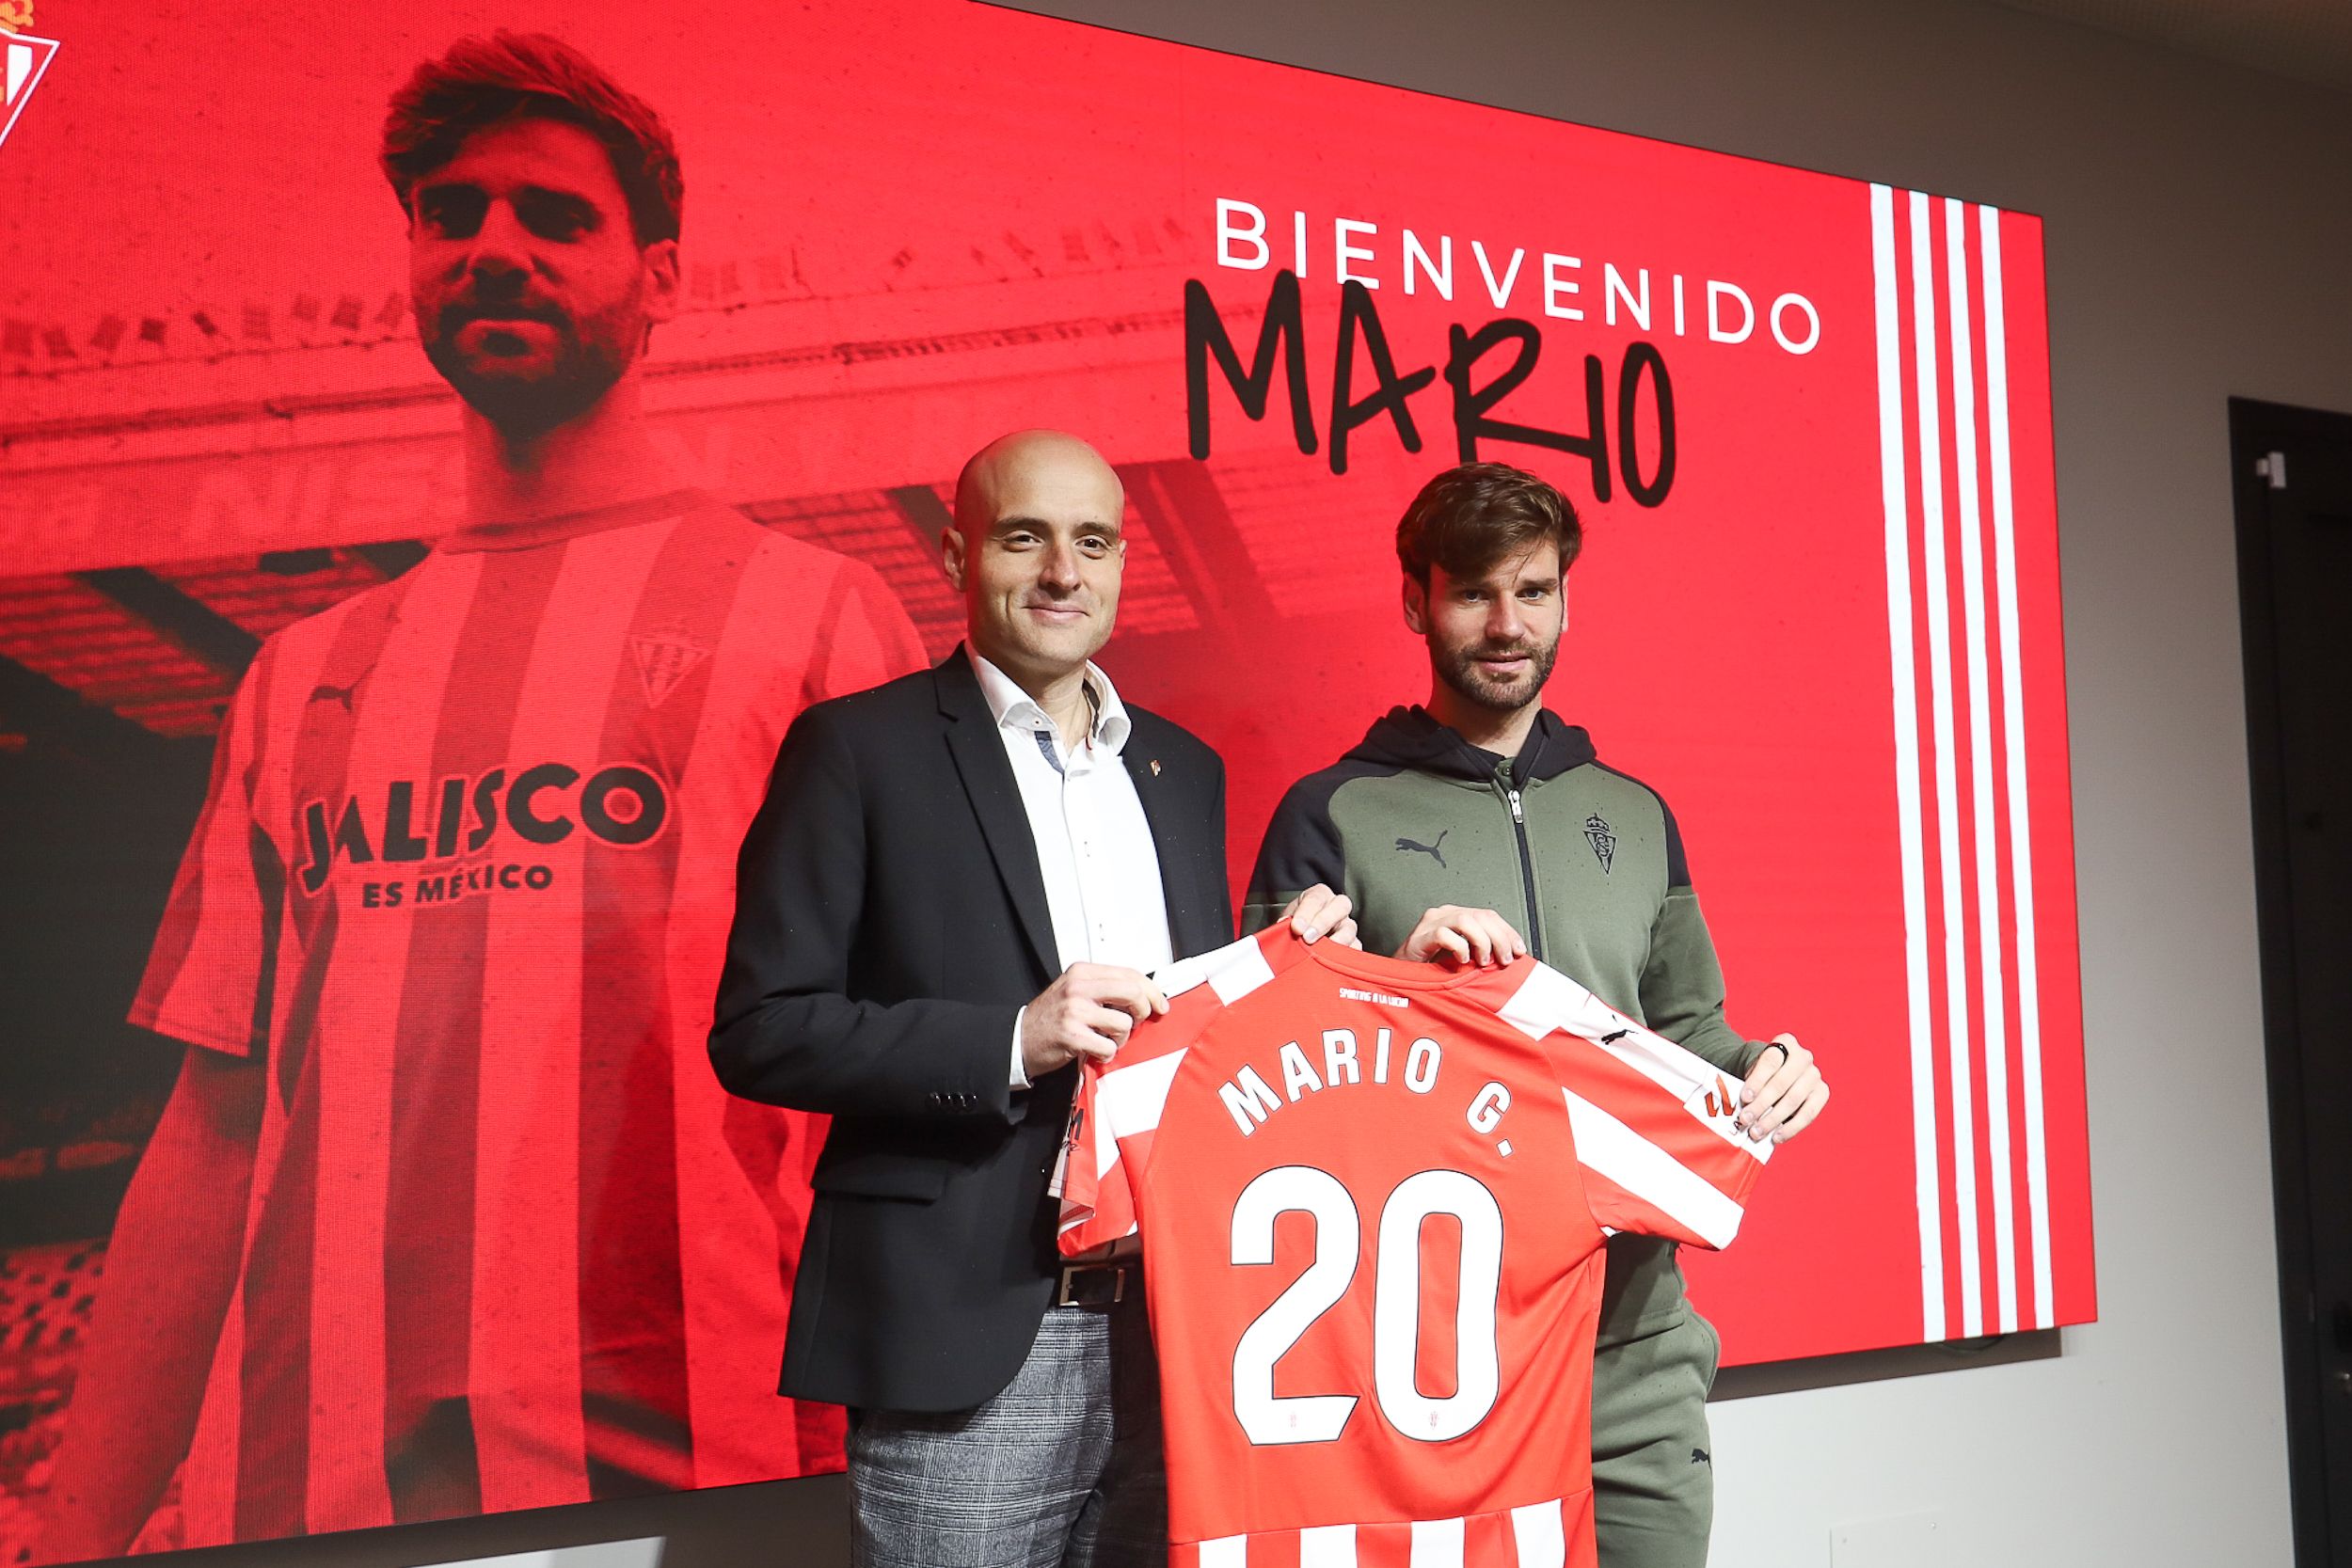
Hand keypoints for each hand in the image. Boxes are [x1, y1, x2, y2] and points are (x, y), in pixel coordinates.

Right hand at [1020, 963, 1168, 1078]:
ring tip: (1106, 1039)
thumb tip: (1145, 994)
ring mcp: (1074, 1010)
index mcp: (1082, 972)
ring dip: (1121, 1038)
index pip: (1129, 974)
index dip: (1152, 990)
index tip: (1160, 1004)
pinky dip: (1107, 1054)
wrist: (1019, 1039)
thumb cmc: (1050, 1018)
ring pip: (1123, 1023)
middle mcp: (1078, 987)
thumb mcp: (1076, 991)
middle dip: (1143, 1010)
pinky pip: (1109, 1047)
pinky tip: (1095, 1051)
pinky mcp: (1072, 1035)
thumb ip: (1105, 988)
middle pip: (1132, 992)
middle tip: (1137, 1022)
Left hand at [1278, 884, 1359, 947]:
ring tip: (1321, 953)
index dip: (1306, 913)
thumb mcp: (1288, 919)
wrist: (1302, 937)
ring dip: (1335, 941)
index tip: (1297, 927)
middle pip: (1340, 906)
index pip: (1316, 898)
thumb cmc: (1297, 925)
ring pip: (1350, 928)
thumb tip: (1283, 925)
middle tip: (1308, 937)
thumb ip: (1286, 921)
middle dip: (1324, 922)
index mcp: (1319, 896)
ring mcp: (1347, 926)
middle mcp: (1337, 907)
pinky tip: (1333, 962)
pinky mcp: (1353, 944)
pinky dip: (1346, 955)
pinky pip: (1355, 948)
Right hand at [1396, 906, 1526, 967]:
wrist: (1401, 977)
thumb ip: (1482, 952)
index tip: (1520, 951)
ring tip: (1482, 962)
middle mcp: (1445, 913)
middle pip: (1481, 916)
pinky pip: (1445, 935)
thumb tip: (1509, 957)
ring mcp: (1431, 922)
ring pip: (1466, 920)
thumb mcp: (1465, 957)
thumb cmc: (1432, 969)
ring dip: (1481, 942)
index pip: (1489, 915)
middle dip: (1499, 939)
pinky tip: (1461, 962)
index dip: (1508, 932)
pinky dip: (1459, 948)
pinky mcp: (1420, 936)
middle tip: (1504, 960)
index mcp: (1457, 915)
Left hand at [1737, 1032, 1828, 1143]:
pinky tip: (1776, 1137)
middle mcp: (1803, 1056)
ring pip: (1794, 1099)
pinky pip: (1809, 1113)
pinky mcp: (1822, 1092)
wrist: (1778, 1074)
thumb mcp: (1753, 1070)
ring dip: (1773, 1119)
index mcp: (1785, 1042)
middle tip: (1746, 1120)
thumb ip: (1748, 1085)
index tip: (1744, 1099)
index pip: (1770, 1061)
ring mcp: (1815, 1075)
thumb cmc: (1762, 1073)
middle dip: (1762, 1104)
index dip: (1756, 1081)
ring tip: (1757, 1132)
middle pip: (1782, 1082)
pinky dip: (1791, 1127)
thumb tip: (1741, 1109)